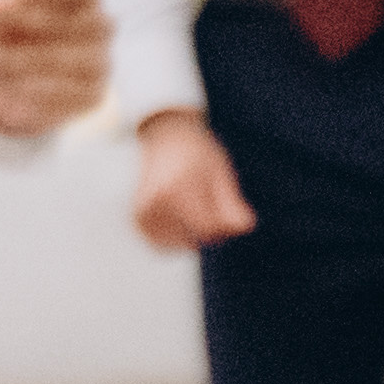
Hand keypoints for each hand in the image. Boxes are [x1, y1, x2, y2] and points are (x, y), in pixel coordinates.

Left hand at [0, 0, 109, 137]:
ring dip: (24, 61)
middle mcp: (101, 26)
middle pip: (78, 22)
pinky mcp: (92, 96)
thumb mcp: (0, 7)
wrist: (18, 75)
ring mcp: (100, 62)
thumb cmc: (14, 28)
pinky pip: (68, 94)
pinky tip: (8, 84)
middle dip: (28, 26)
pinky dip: (33, 90)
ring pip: (71, 61)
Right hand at [131, 108, 255, 250]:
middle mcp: (155, 202)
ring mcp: (143, 212)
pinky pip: (164, 245)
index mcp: (177, 187)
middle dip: (209, 229)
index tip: (229, 211)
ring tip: (192, 204)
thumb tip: (245, 228)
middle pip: (194, 239)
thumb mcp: (220, 172)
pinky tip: (181, 217)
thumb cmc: (198, 153)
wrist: (164, 138)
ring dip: (193, 234)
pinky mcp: (138, 220)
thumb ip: (232, 202)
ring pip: (180, 244)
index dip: (223, 227)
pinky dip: (176, 238)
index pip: (207, 229)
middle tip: (208, 200)